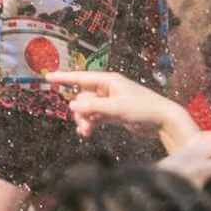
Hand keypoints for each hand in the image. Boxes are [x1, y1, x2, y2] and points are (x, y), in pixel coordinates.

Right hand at [47, 69, 198, 148]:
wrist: (163, 121)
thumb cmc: (143, 109)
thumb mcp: (116, 108)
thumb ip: (93, 108)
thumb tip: (71, 107)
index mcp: (108, 81)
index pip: (81, 77)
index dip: (64, 77)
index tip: (47, 77)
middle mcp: (108, 89)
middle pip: (83, 98)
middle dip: (80, 112)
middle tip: (82, 126)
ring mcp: (110, 101)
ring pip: (88, 109)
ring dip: (85, 120)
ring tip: (86, 133)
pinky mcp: (114, 113)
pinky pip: (96, 117)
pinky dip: (91, 124)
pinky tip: (87, 133)